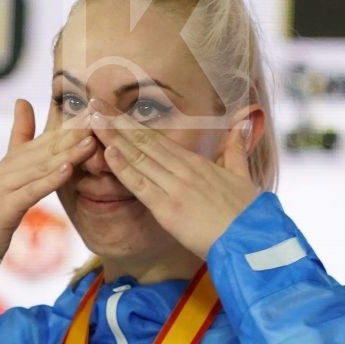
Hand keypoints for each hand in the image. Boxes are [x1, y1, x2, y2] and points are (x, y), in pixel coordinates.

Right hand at [0, 99, 95, 258]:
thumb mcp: (11, 173)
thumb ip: (19, 137)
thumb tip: (22, 100)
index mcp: (15, 159)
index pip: (48, 137)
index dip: (71, 123)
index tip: (95, 109)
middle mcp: (10, 166)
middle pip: (48, 147)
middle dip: (75, 133)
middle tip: (99, 118)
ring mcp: (7, 184)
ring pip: (43, 166)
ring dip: (69, 153)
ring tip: (91, 141)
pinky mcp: (7, 205)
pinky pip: (33, 190)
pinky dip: (51, 179)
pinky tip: (68, 170)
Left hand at [90, 98, 258, 259]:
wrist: (252, 241)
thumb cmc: (249, 214)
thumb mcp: (244, 177)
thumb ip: (236, 150)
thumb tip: (243, 123)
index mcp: (197, 163)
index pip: (158, 139)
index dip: (133, 124)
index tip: (114, 110)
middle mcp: (183, 170)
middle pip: (144, 141)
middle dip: (116, 121)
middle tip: (93, 102)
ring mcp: (174, 188)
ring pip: (138, 157)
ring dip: (113, 137)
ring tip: (92, 120)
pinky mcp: (168, 209)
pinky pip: (141, 186)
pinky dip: (123, 168)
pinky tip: (107, 152)